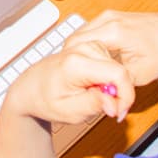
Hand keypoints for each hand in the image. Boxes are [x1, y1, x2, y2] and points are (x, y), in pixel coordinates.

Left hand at [3, 43, 133, 126]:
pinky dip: (107, 78)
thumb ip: (93, 106)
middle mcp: (82, 49)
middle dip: (118, 93)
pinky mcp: (90, 46)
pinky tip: (93, 86)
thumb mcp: (68, 112)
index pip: (117, 74)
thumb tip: (114, 103)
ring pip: (117, 67)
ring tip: (92, 96)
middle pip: (119, 70)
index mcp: (76, 63)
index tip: (119, 112)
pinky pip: (110, 63)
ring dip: (112, 86)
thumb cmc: (45, 99)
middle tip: (104, 109)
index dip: (126, 95)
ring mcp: (86, 45)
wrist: (31, 88)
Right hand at [63, 10, 157, 87]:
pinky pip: (89, 33)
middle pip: (74, 41)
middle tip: (79, 80)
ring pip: (80, 36)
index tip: (77, 82)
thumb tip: (106, 98)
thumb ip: (120, 85)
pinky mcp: (108, 18)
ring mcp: (106, 16)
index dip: (75, 67)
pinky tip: (94, 62)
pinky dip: (87, 47)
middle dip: (74, 61)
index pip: (78, 48)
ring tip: (86, 72)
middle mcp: (106, 19)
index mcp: (113, 31)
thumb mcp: (143, 73)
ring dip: (79, 54)